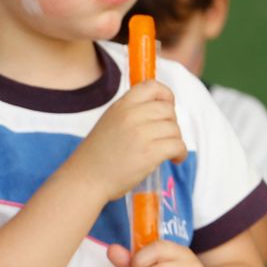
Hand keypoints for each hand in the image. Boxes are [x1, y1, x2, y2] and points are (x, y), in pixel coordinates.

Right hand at [66, 81, 186, 201]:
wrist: (85, 179)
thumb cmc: (95, 156)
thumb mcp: (108, 123)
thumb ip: (129, 113)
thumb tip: (158, 112)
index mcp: (121, 106)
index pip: (152, 86)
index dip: (166, 95)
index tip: (166, 107)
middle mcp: (131, 116)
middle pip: (168, 110)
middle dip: (171, 123)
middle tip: (164, 136)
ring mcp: (141, 134)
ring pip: (174, 129)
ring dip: (175, 140)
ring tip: (168, 151)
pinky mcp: (150, 153)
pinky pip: (178, 146)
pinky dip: (180, 153)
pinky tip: (174, 159)